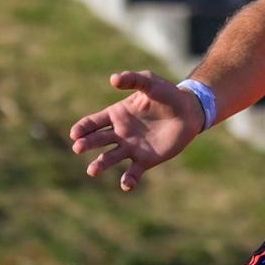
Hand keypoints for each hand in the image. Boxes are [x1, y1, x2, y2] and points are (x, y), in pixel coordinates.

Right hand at [69, 70, 203, 190]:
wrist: (189, 111)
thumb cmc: (167, 94)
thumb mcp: (149, 82)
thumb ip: (132, 80)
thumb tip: (113, 79)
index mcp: (116, 115)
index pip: (93, 123)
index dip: (82, 128)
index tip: (75, 134)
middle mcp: (119, 133)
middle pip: (97, 140)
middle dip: (86, 144)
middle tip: (78, 148)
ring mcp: (131, 148)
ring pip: (110, 158)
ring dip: (100, 164)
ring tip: (92, 171)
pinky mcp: (145, 160)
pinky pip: (133, 172)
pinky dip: (128, 180)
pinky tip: (126, 185)